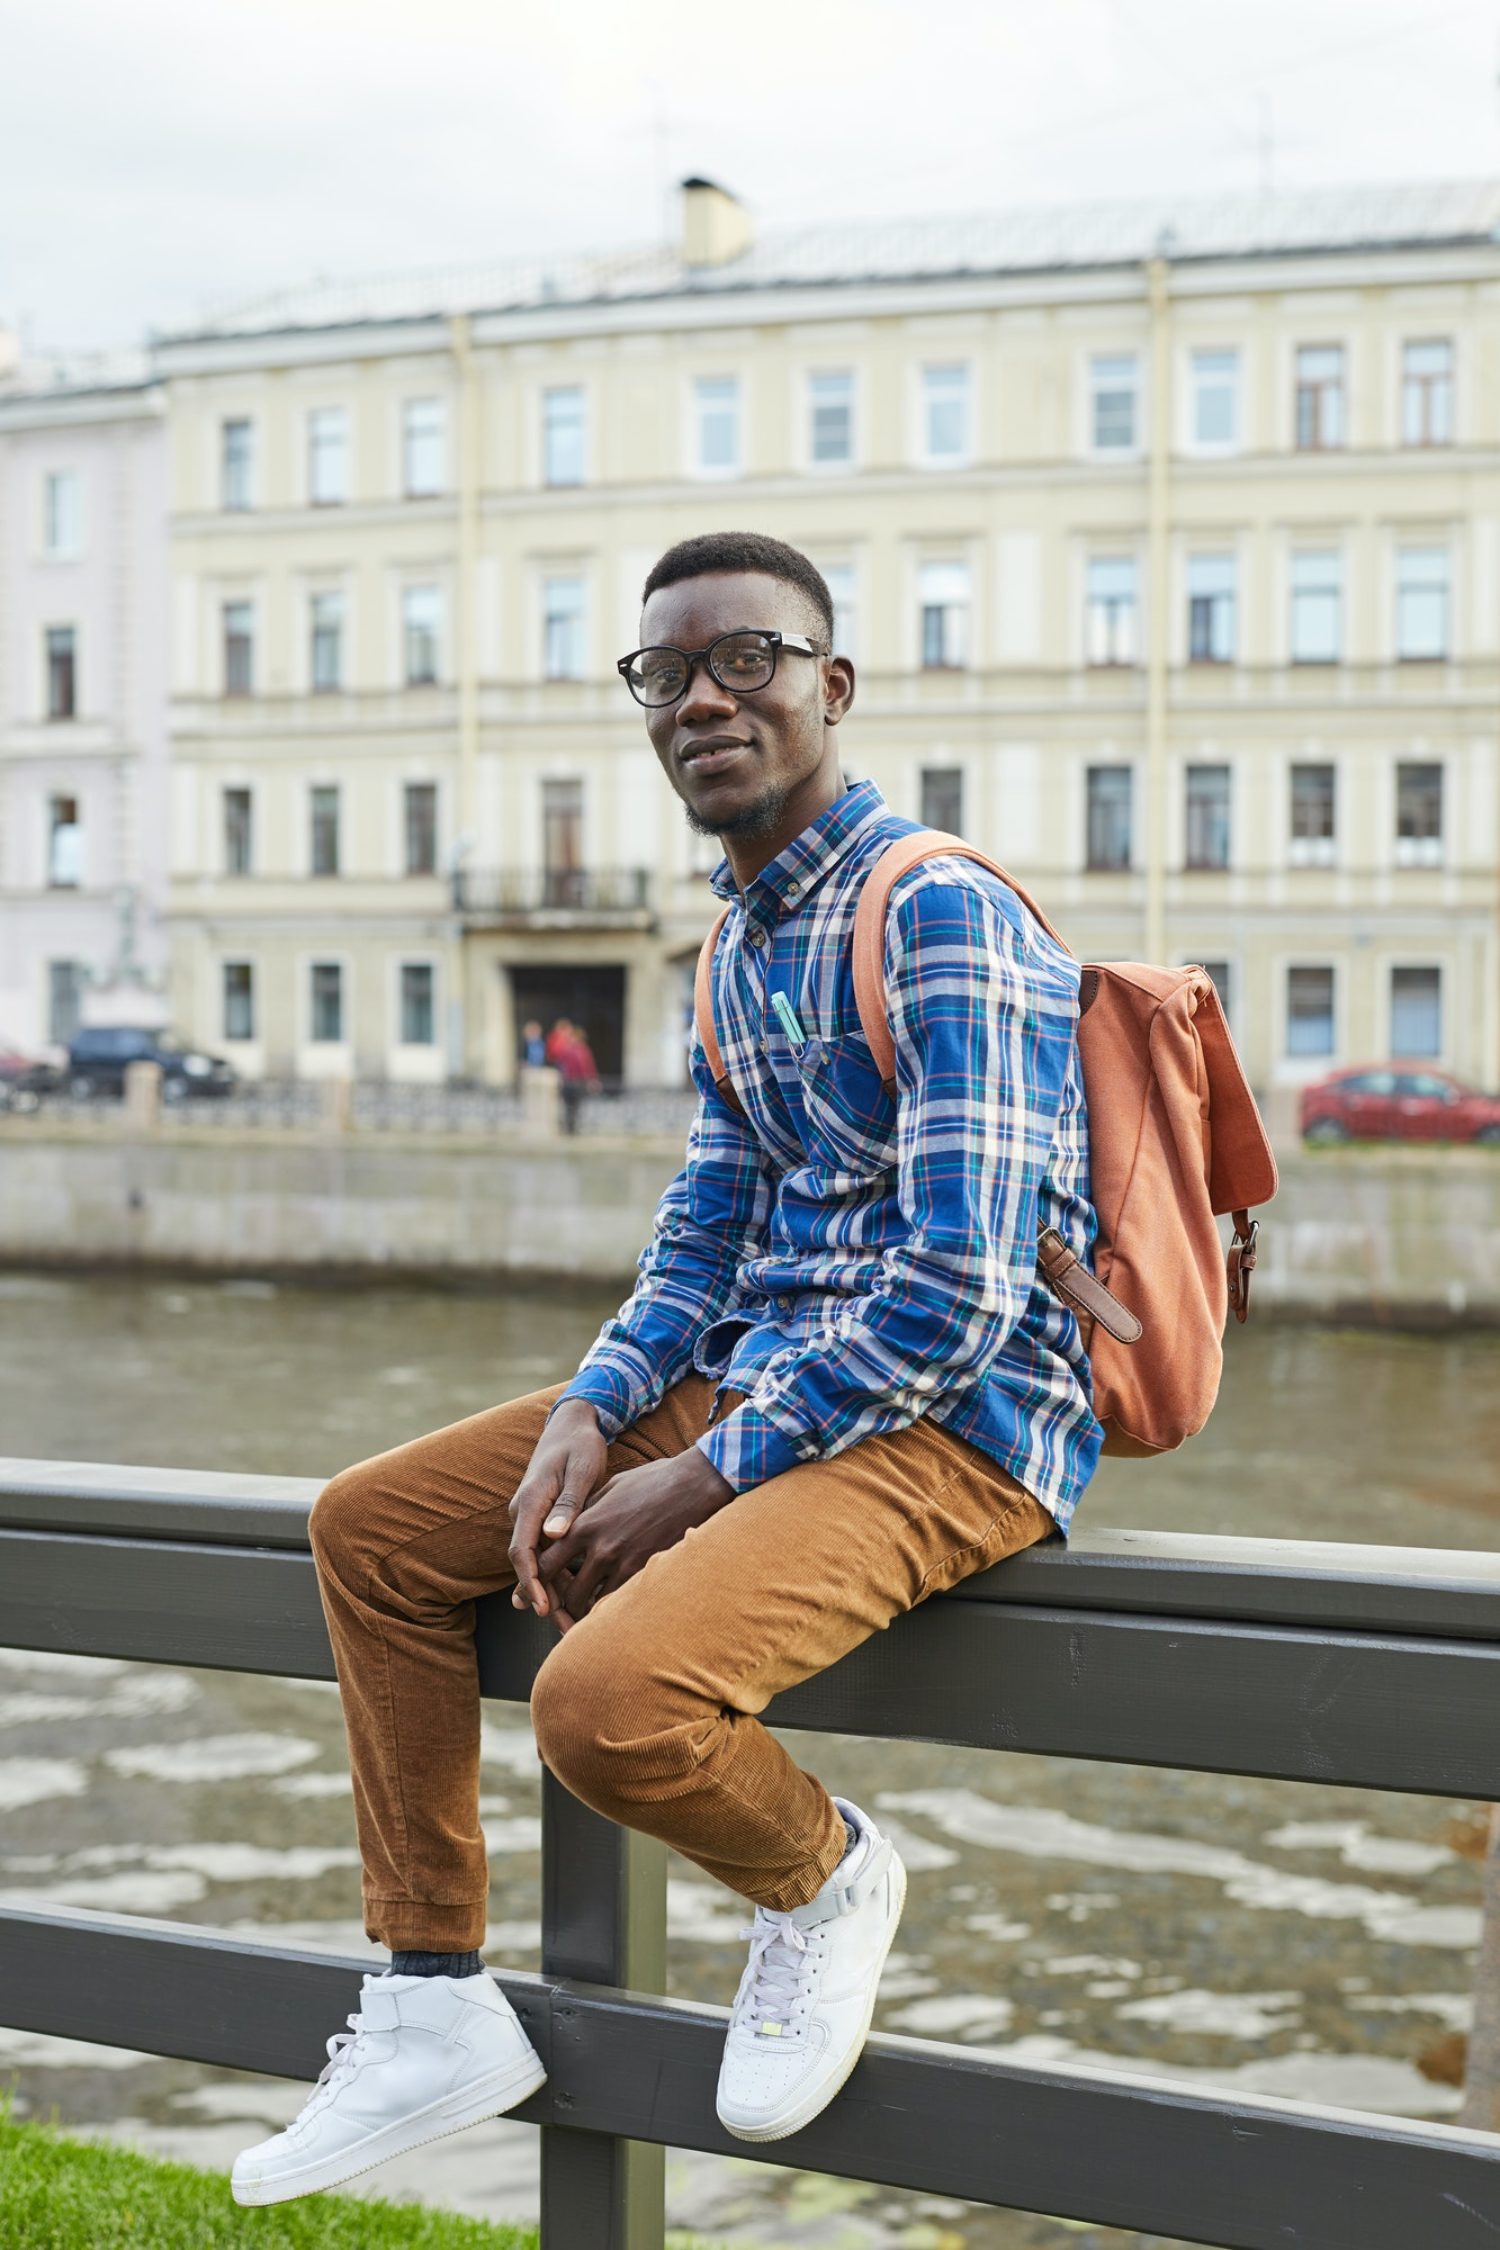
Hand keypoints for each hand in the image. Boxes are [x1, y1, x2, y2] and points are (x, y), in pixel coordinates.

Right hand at [508, 1399, 608, 1618]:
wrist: (572, 1426)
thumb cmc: (580, 1446)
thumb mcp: (581, 1470)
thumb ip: (569, 1503)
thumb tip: (554, 1535)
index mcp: (530, 1501)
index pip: (521, 1550)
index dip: (530, 1581)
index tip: (542, 1607)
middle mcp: (524, 1512)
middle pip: (526, 1564)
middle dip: (542, 1598)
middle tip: (564, 1627)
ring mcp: (531, 1517)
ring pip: (536, 1562)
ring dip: (551, 1591)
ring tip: (570, 1622)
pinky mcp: (542, 1521)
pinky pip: (546, 1553)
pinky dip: (558, 1575)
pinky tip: (574, 1599)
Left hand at [536, 1448, 733, 1628]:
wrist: (692, 1486)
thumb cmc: (652, 1481)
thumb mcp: (610, 1487)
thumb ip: (585, 1510)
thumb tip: (566, 1526)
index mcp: (585, 1525)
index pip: (546, 1563)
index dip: (536, 1581)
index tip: (535, 1590)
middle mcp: (600, 1548)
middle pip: (566, 1592)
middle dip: (560, 1604)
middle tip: (560, 1609)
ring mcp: (624, 1563)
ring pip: (591, 1603)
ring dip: (585, 1611)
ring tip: (582, 1615)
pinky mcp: (646, 1572)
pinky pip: (619, 1602)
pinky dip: (611, 1609)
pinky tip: (610, 1610)